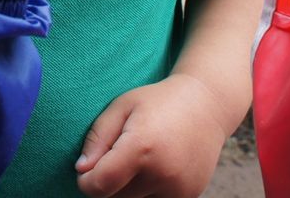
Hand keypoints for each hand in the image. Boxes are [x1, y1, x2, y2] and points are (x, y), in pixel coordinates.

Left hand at [75, 75, 229, 196]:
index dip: (86, 181)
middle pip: (116, 196)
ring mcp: (178, 188)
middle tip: (117, 156)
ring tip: (139, 159)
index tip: (85, 170)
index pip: (100, 185)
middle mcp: (162, 173)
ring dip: (128, 188)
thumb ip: (98, 138)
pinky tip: (155, 167)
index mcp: (141, 148)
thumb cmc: (158, 101)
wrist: (207, 106)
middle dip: (108, 181)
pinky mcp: (189, 196)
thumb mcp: (122, 107)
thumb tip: (81, 170)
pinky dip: (148, 190)